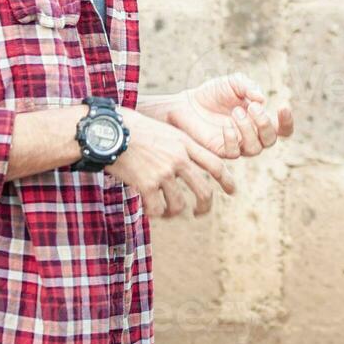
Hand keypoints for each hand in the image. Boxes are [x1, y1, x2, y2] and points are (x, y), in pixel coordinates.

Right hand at [109, 107, 236, 218]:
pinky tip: (151, 210)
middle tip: (201, 213)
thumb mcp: (165, 130)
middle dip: (205, 206)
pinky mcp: (147, 184)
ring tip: (168, 212)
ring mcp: (164, 172)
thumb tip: (190, 165)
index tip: (232, 191)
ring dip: (174, 212)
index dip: (227, 180)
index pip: (216, 164)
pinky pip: (157, 208)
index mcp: (185, 143)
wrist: (110, 130)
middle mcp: (179, 158)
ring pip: (179, 204)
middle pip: (204, 190)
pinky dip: (155, 213)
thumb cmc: (135, 129)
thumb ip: (179, 146)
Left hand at [169, 73, 294, 159]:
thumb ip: (249, 87)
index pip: (283, 129)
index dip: (287, 122)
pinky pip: (234, 153)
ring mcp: (238, 145)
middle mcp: (252, 135)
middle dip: (265, 123)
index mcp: (259, 120)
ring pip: (255, 149)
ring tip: (236, 112)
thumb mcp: (233, 82)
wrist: (187, 102)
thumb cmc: (213, 93)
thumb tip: (262, 100)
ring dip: (249, 130)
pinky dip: (233, 139)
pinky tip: (226, 126)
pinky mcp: (221, 151)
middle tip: (251, 107)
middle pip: (271, 140)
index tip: (283, 106)